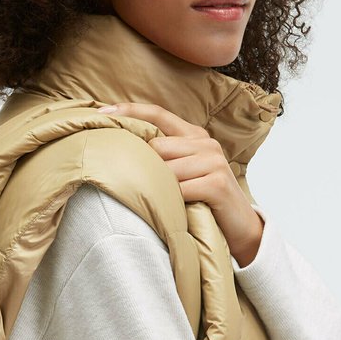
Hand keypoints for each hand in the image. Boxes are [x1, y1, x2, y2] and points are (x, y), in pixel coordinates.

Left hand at [97, 101, 263, 266]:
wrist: (240, 228)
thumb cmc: (202, 201)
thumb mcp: (182, 174)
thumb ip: (162, 158)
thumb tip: (119, 149)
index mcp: (195, 135)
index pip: (158, 114)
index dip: (129, 111)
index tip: (100, 112)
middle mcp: (206, 143)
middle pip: (157, 146)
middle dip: (142, 165)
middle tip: (134, 185)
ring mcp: (214, 161)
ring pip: (166, 169)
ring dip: (157, 189)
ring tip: (158, 203)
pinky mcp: (217, 183)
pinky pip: (180, 189)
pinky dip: (171, 202)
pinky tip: (172, 211)